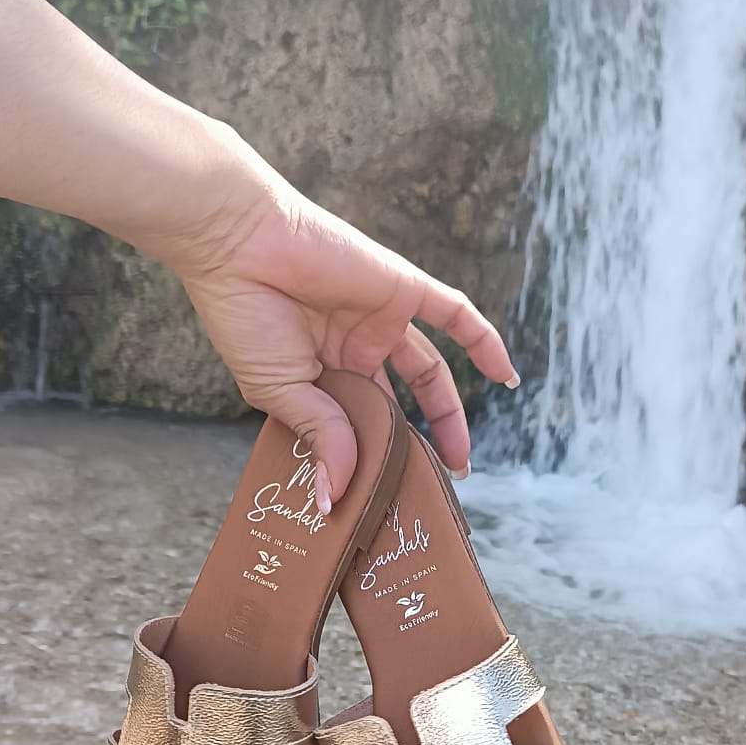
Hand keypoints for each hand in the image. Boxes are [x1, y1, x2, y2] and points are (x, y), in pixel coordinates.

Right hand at [161, 127, 519, 510]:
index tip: (383, 500)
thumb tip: (335, 500)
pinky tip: (507, 378)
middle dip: (415, 447)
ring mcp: (379, 319)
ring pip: (429, 373)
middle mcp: (352, 348)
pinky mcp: (401, 288)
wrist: (238, 244)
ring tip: (461, 462)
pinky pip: (455, 315)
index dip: (373, 459)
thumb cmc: (244, 314)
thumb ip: (320, 437)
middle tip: (430, 488)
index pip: (358, 422)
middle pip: (397, 406)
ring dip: (450, 415)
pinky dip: (484, 342)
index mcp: (319, 373)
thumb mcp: (281, 390)